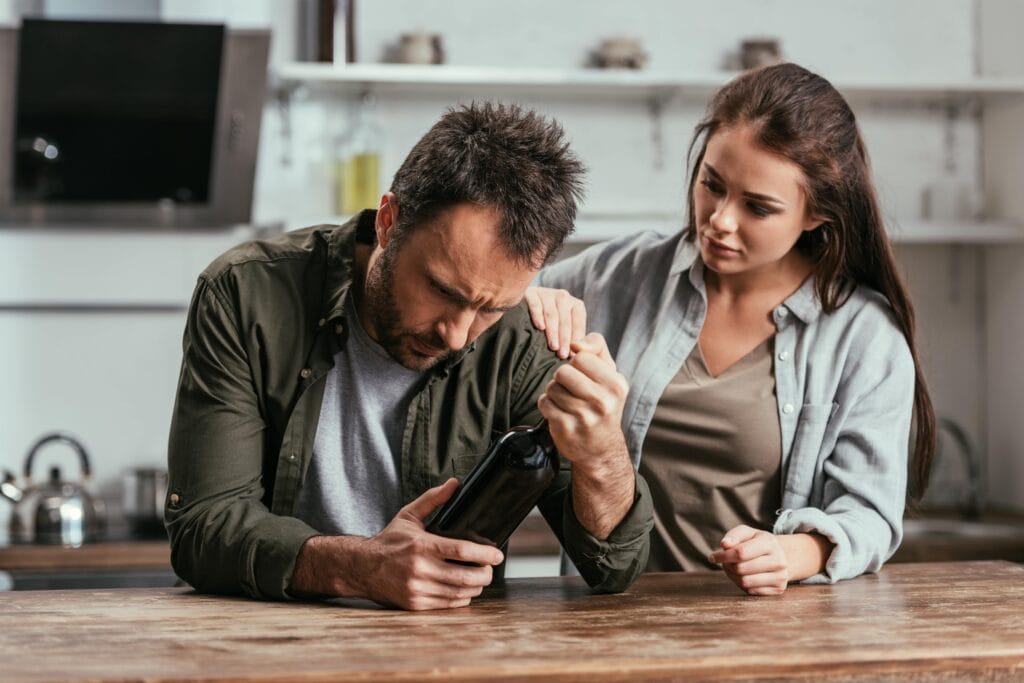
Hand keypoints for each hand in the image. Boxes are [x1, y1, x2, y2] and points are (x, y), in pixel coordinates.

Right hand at [291, 478, 504, 610]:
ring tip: (480, 578)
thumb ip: (433, 499)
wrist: (362, 567)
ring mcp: (418, 589)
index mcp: (421, 545)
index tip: (497, 555)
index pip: (461, 551)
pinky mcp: (415, 604)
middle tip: (490, 568)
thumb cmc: (389, 540)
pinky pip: (447, 604)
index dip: (484, 554)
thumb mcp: (409, 515)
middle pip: (465, 576)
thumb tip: (454, 483)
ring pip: (459, 593)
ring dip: (476, 587)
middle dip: (485, 574)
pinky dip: (461, 597)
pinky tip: (464, 590)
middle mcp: (420, 569)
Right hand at [524, 286, 586, 358]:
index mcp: (576, 305)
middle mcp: (563, 297)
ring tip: (553, 346)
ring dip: (553, 331)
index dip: (575, 339)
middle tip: (562, 354)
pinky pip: (536, 305)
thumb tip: (577, 354)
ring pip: (551, 314)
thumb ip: (579, 340)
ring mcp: (547, 294)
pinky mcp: (531, 294)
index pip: (578, 322)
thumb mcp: (569, 330)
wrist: (528, 310)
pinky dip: (538, 316)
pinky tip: (540, 327)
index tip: (571, 355)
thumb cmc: (553, 327)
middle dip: (564, 338)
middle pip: (565, 319)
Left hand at [537, 333, 628, 473]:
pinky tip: (559, 412)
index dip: (577, 364)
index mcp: (616, 385)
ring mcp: (584, 417)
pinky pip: (544, 403)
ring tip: (566, 402)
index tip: (583, 377)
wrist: (601, 448)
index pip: (582, 357)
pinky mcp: (565, 429)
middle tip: (571, 389)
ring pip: (552, 387)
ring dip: (554, 392)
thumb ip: (597, 348)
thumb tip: (575, 344)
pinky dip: (547, 405)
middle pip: (563, 371)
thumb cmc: (603, 402)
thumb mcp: (609, 374)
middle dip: (562, 378)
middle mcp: (603, 402)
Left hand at [708, 525, 790, 595]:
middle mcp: (778, 561)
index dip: (723, 556)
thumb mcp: (747, 533)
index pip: (740, 553)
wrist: (782, 555)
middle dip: (728, 566)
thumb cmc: (758, 542)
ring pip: (745, 582)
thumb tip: (724, 545)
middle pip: (740, 569)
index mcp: (769, 543)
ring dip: (733, 576)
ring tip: (733, 568)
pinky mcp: (778, 589)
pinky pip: (751, 591)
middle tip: (726, 562)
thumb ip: (733, 536)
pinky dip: (743, 585)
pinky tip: (745, 576)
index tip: (712, 557)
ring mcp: (780, 577)